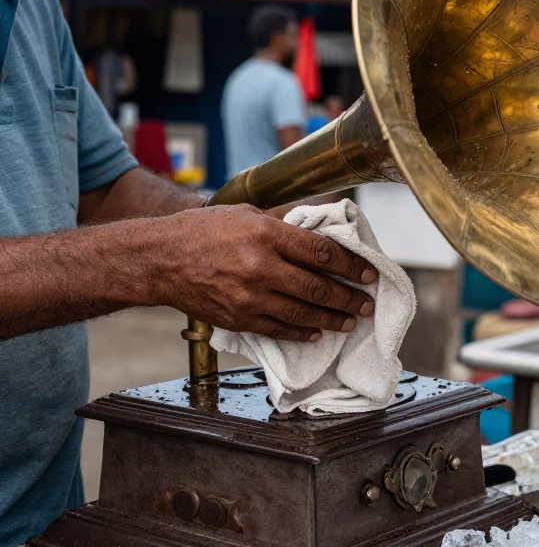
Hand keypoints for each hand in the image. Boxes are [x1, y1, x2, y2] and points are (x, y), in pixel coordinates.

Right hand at [151, 204, 376, 339]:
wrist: (161, 260)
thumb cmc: (203, 231)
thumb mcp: (245, 214)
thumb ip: (282, 227)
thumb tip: (317, 237)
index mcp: (265, 234)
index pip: (320, 251)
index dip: (350, 264)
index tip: (368, 272)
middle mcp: (260, 267)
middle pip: (317, 286)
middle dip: (348, 297)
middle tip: (368, 302)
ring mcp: (249, 297)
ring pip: (303, 312)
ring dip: (332, 318)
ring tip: (351, 320)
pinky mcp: (239, 318)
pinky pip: (279, 329)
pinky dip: (302, 331)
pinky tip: (318, 332)